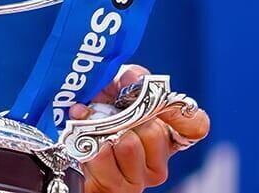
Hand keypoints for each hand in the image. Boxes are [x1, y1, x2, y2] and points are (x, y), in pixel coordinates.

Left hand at [73, 65, 209, 191]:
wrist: (63, 139)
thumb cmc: (91, 112)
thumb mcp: (110, 85)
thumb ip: (129, 77)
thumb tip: (137, 80)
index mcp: (163, 134)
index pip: (195, 126)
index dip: (181, 112)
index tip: (158, 102)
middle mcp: (156, 159)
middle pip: (155, 132)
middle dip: (124, 116)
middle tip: (107, 114)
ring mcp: (137, 178)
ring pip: (129, 145)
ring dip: (103, 129)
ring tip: (92, 128)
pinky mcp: (113, 188)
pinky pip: (104, 156)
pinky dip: (87, 141)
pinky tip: (83, 142)